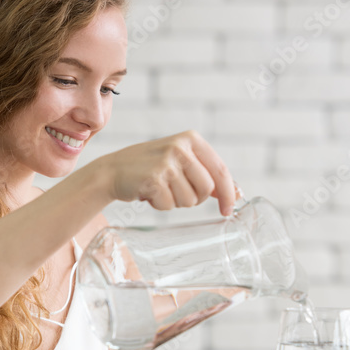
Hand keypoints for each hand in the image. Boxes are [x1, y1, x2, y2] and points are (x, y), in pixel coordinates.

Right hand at [96, 130, 236, 215]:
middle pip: (206, 189)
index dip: (228, 193)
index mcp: (192, 139)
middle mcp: (181, 147)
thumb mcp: (181, 162)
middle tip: (174, 190)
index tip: (228, 209)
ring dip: (175, 202)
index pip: (221, 170)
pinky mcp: (154, 178)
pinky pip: (169, 205)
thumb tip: (236, 193)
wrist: (112, 170)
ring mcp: (167, 162)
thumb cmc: (150, 167)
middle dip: (194, 198)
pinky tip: (148, 192)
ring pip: (189, 200)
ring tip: (160, 188)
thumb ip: (206, 174)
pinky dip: (160, 205)